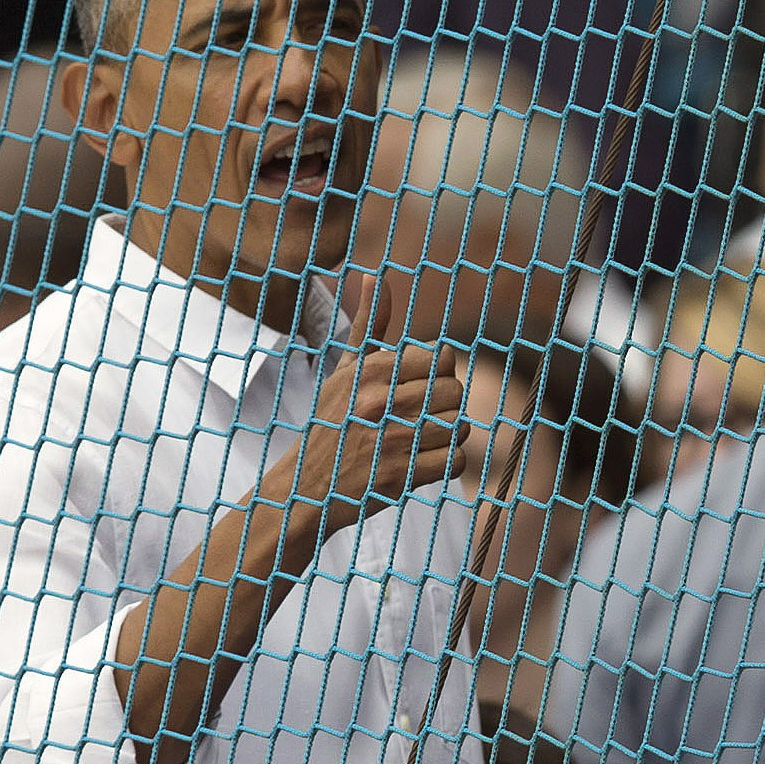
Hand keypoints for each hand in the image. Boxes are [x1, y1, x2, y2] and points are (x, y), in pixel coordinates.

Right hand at [300, 271, 470, 527]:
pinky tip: (425, 461)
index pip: (440, 358)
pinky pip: (455, 462)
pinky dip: (447, 464)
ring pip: (459, 426)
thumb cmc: (330, 424)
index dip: (437, 374)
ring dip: (449, 435)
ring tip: (423, 439)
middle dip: (447, 405)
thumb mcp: (344, 371)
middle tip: (423, 416)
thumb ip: (368, 325)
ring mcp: (391, 440)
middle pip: (455, 392)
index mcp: (370, 371)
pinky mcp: (401, 476)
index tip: (418, 388)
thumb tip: (375, 275)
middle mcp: (380, 402)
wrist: (304, 488)